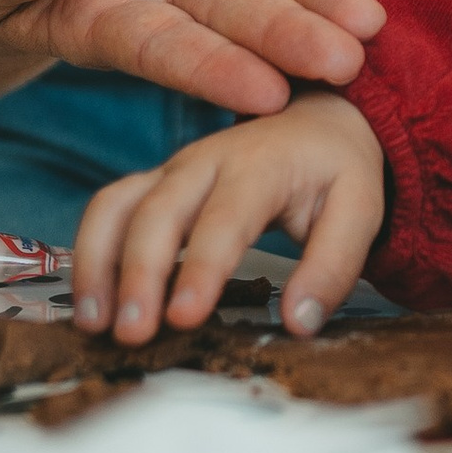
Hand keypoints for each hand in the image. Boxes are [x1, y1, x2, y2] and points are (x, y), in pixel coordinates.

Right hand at [73, 95, 385, 341]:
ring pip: (117, 206)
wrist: (318, 118)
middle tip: (133, 334)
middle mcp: (205, 161)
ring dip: (98, 263)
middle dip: (139, 274)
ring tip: (95, 324)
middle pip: (158, 211)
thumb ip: (333, 267)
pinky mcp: (154, 185)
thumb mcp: (361, 210)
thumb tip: (299, 323)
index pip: (225, 218)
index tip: (184, 317)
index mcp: (261, 164)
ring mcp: (172, 171)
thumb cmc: (336, 169)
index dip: (202, 268)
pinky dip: (90, 252)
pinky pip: (108, 210)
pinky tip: (90, 304)